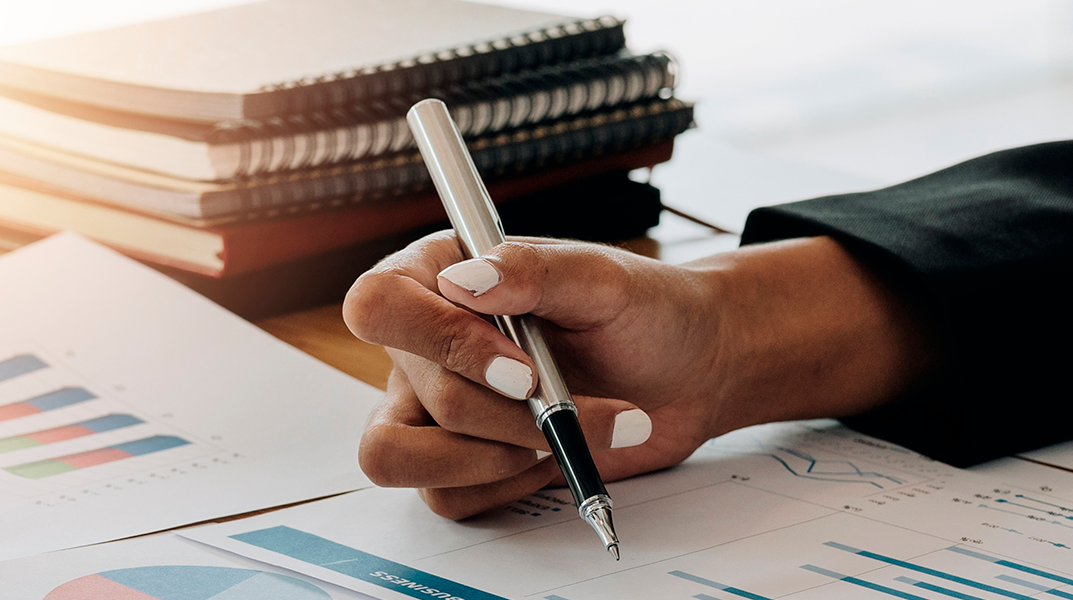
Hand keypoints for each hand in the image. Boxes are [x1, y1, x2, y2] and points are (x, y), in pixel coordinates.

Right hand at [343, 233, 925, 518]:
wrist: (692, 371)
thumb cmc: (647, 310)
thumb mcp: (603, 277)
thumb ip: (534, 270)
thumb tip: (465, 281)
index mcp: (439, 275)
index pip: (379, 305)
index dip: (439, 343)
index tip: (521, 367)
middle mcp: (424, 343)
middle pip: (413, 393)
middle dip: (501, 413)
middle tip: (565, 403)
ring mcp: (435, 407)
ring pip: (399, 456)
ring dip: (490, 457)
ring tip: (557, 436)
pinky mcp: (461, 462)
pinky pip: (444, 496)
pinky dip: (505, 485)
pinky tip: (552, 455)